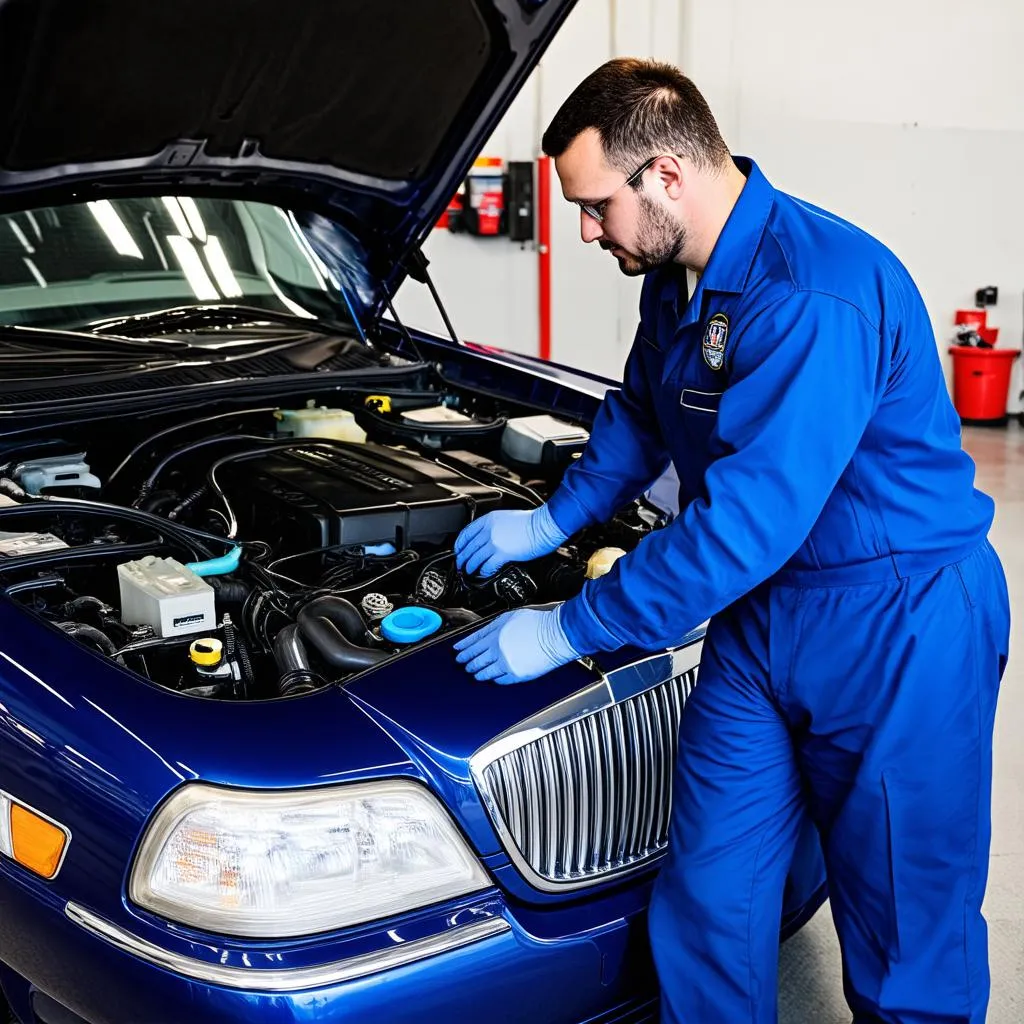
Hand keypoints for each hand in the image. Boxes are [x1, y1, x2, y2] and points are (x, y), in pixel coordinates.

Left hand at [454, 506, 567, 578]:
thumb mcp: (508, 519)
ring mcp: (495, 542)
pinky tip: (484, 574)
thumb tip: (490, 538)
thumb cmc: (533, 522)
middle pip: (468, 547)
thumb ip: (496, 527)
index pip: (467, 532)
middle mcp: (489, 530)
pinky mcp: (503, 553)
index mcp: (489, 519)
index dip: (460, 544)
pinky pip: (488, 565)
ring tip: (469, 572)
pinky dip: (484, 571)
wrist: (544, 525)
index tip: (459, 550)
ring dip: (470, 567)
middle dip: (462, 558)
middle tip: (461, 565)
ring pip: (475, 558)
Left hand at [454, 606, 579, 684]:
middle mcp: (497, 650)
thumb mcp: (512, 616)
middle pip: (476, 658)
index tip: (457, 650)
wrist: (556, 636)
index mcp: (495, 634)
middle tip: (462, 662)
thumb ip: (495, 625)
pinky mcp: (516, 675)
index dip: (463, 646)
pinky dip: (495, 679)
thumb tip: (486, 631)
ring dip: (477, 672)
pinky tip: (492, 678)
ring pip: (485, 671)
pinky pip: (500, 680)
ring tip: (474, 673)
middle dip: (467, 661)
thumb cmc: (539, 624)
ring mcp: (506, 663)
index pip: (473, 642)